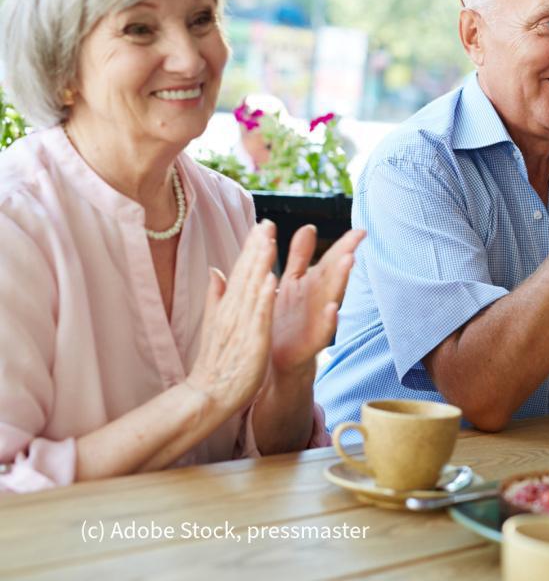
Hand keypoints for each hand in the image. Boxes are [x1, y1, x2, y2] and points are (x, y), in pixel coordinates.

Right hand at [185, 220, 277, 411]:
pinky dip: (264, 298)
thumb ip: (216, 295)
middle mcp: (233, 311)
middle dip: (257, 247)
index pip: (241, 271)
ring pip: (252, 289)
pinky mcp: (251, 342)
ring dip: (260, 264)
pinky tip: (272, 281)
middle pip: (245, 274)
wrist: (208, 395)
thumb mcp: (216, 323)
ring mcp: (241, 325)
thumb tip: (214, 270)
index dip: (252, 247)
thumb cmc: (217, 362)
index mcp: (229, 306)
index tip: (263, 224)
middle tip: (267, 222)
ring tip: (270, 240)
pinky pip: (258, 317)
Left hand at [270, 225, 365, 374]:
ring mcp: (317, 321)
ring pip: (332, 297)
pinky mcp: (310, 343)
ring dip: (341, 280)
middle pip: (334, 275)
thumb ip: (300, 255)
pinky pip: (322, 331)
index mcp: (312, 284)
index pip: (331, 260)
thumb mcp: (291, 283)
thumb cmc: (284, 321)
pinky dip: (329, 320)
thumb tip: (309, 226)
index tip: (361, 230)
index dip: (344, 244)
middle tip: (357, 240)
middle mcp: (318, 300)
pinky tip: (333, 308)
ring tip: (349, 261)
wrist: (274, 361)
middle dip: (345, 257)